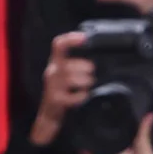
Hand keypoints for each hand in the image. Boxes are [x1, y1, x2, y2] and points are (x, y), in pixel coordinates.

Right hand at [32, 31, 93, 145]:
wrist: (50, 115)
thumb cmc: (65, 91)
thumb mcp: (68, 74)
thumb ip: (78, 62)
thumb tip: (102, 52)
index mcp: (56, 62)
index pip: (59, 44)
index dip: (71, 39)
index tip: (85, 38)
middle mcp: (51, 72)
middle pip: (67, 63)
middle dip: (84, 67)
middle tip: (92, 72)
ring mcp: (51, 86)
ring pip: (70, 78)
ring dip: (84, 81)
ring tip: (88, 84)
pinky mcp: (54, 100)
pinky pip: (71, 96)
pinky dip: (81, 96)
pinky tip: (84, 96)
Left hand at [81, 113, 152, 153]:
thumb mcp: (146, 153)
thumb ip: (143, 133)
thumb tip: (148, 116)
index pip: (87, 147)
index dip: (86, 135)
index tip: (87, 125)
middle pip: (90, 152)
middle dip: (94, 140)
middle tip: (98, 127)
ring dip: (100, 148)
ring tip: (108, 135)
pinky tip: (116, 148)